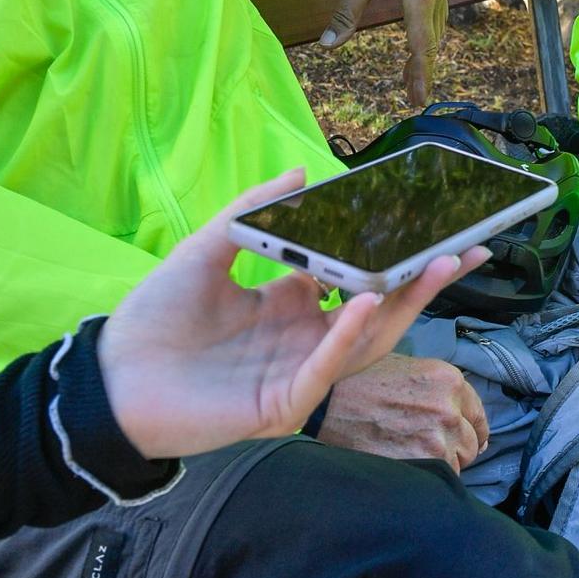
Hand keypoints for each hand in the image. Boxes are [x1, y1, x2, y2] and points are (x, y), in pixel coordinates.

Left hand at [98, 170, 486, 458]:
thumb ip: (254, 211)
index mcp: (288, 307)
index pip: (355, 277)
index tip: (430, 225)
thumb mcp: (205, 251)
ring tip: (440, 263)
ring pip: (367, 341)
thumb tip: (302, 171)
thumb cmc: (154, 320)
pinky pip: (325, 368)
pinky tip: (372, 300)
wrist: (109, 380)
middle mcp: (302, 341)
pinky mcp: (280, 405)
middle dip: (425, 281)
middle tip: (470, 246)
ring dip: (405, 304)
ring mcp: (296, 374)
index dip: (392, 254)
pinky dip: (350, 335)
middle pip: (378, 310)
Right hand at [318, 351, 488, 471]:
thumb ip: (438, 390)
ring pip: (457, 465)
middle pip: (469, 443)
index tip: (466, 439)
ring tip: (412, 457)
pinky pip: (438, 480)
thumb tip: (459, 416)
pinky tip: (407, 468)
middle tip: (427, 449)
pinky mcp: (421, 464)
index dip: (471, 430)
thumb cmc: (359, 382)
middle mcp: (449, 409)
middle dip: (454, 448)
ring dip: (440, 465)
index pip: (477, 416)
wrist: (325, 403)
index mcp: (449, 381)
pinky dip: (426, 479)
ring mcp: (437, 440)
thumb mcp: (407, 369)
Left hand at [320, 0, 448, 106]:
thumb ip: (346, 14)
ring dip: (425, 56)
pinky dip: (429, 38)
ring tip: (412, 80)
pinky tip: (418, 49)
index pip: (421, 44)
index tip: (420, 100)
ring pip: (436, 32)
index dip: (421, 74)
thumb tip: (328, 45)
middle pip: (432, 43)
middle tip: (412, 97)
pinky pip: (437, 20)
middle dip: (422, 71)